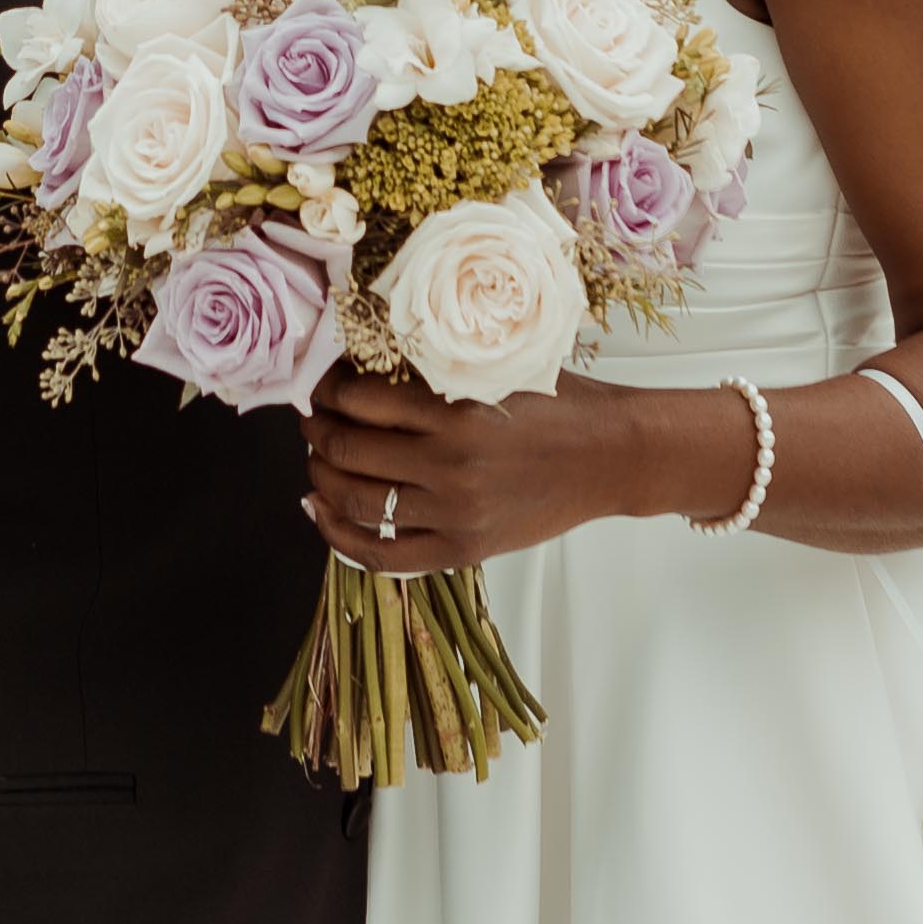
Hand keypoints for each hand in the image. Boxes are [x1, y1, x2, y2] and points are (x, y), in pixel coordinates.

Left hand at [300, 367, 678, 571]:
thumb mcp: (499, 370)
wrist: (612, 457)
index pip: (360, 400)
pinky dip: (339, 535)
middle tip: (310, 415)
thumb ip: (437, 373)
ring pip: (356, 500)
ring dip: (321, 474)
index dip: (326, 389)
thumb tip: (364, 369)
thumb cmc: (561, 404)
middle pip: (349, 450)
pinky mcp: (462, 550)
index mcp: (458, 414)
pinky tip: (320, 510)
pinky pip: (382, 554)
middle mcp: (451, 467)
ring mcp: (455, 515)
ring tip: (316, 456)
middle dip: (316, 429)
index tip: (320, 381)